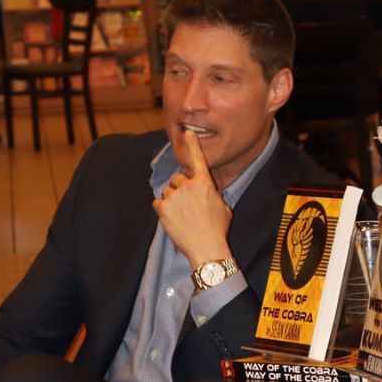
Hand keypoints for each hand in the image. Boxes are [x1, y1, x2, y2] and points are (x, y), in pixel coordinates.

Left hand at [153, 130, 232, 266]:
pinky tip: (173, 221)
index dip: (193, 145)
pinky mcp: (163, 208)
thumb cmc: (218, 230)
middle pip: (177, 179)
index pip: (198, 159)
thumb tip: (207, 192)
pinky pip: (158, 203)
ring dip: (171, 201)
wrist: (207, 248)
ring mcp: (175, 196)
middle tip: (187, 206)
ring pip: (167, 192)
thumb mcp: (223, 207)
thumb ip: (212, 194)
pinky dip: (163, 211)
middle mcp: (189, 186)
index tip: (188, 133)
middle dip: (180, 189)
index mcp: (205, 183)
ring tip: (182, 217)